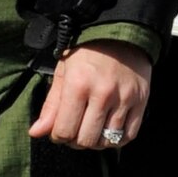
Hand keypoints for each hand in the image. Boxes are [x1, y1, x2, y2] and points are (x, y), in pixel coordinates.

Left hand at [29, 38, 151, 150]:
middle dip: (75, 141)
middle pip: (86, 140)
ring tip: (90, 129)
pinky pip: (128, 135)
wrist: (120, 34)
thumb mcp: (63, 72)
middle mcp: (102, 94)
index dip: (58, 136)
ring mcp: (124, 99)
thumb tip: (35, 133)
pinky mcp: (141, 102)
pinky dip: (116, 139)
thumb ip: (51, 105)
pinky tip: (107, 130)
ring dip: (95, 142)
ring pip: (107, 141)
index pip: (64, 130)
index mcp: (78, 85)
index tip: (59, 130)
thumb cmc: (86, 53)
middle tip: (74, 130)